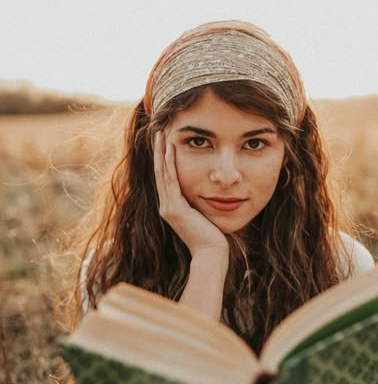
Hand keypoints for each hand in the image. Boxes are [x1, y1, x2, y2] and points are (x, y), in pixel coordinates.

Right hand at [154, 131, 228, 256]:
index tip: (164, 141)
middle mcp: (166, 206)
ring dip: (162, 152)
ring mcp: (168, 207)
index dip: (163, 159)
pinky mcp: (175, 209)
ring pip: (162, 173)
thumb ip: (199, 203)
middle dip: (159, 151)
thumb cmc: (212, 237)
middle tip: (158, 131)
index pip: (165, 178)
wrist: (210, 253)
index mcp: (171, 207)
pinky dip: (170, 164)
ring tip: (161, 134)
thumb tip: (206, 192)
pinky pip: (171, 181)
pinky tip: (171, 149)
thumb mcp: (203, 215)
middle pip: (159, 172)